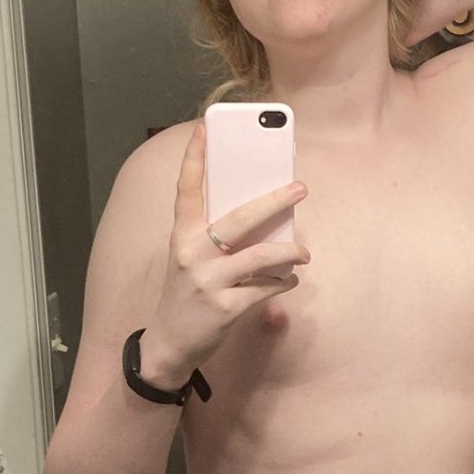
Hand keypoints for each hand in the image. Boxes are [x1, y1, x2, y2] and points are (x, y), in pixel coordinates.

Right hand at [140, 123, 309, 385]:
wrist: (169, 344)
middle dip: (274, 200)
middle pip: (238, 218)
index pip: (186, 191)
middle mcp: (192, 254)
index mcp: (182, 237)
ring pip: (259, 256)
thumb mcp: (192, 261)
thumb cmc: (187, 295)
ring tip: (304, 252)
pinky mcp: (224, 308)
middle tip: (300, 188)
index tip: (203, 129)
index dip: (193, 159)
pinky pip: (264, 289)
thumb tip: (264, 218)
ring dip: (289, 251)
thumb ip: (218, 239)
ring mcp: (208, 282)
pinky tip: (290, 280)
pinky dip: (282, 282)